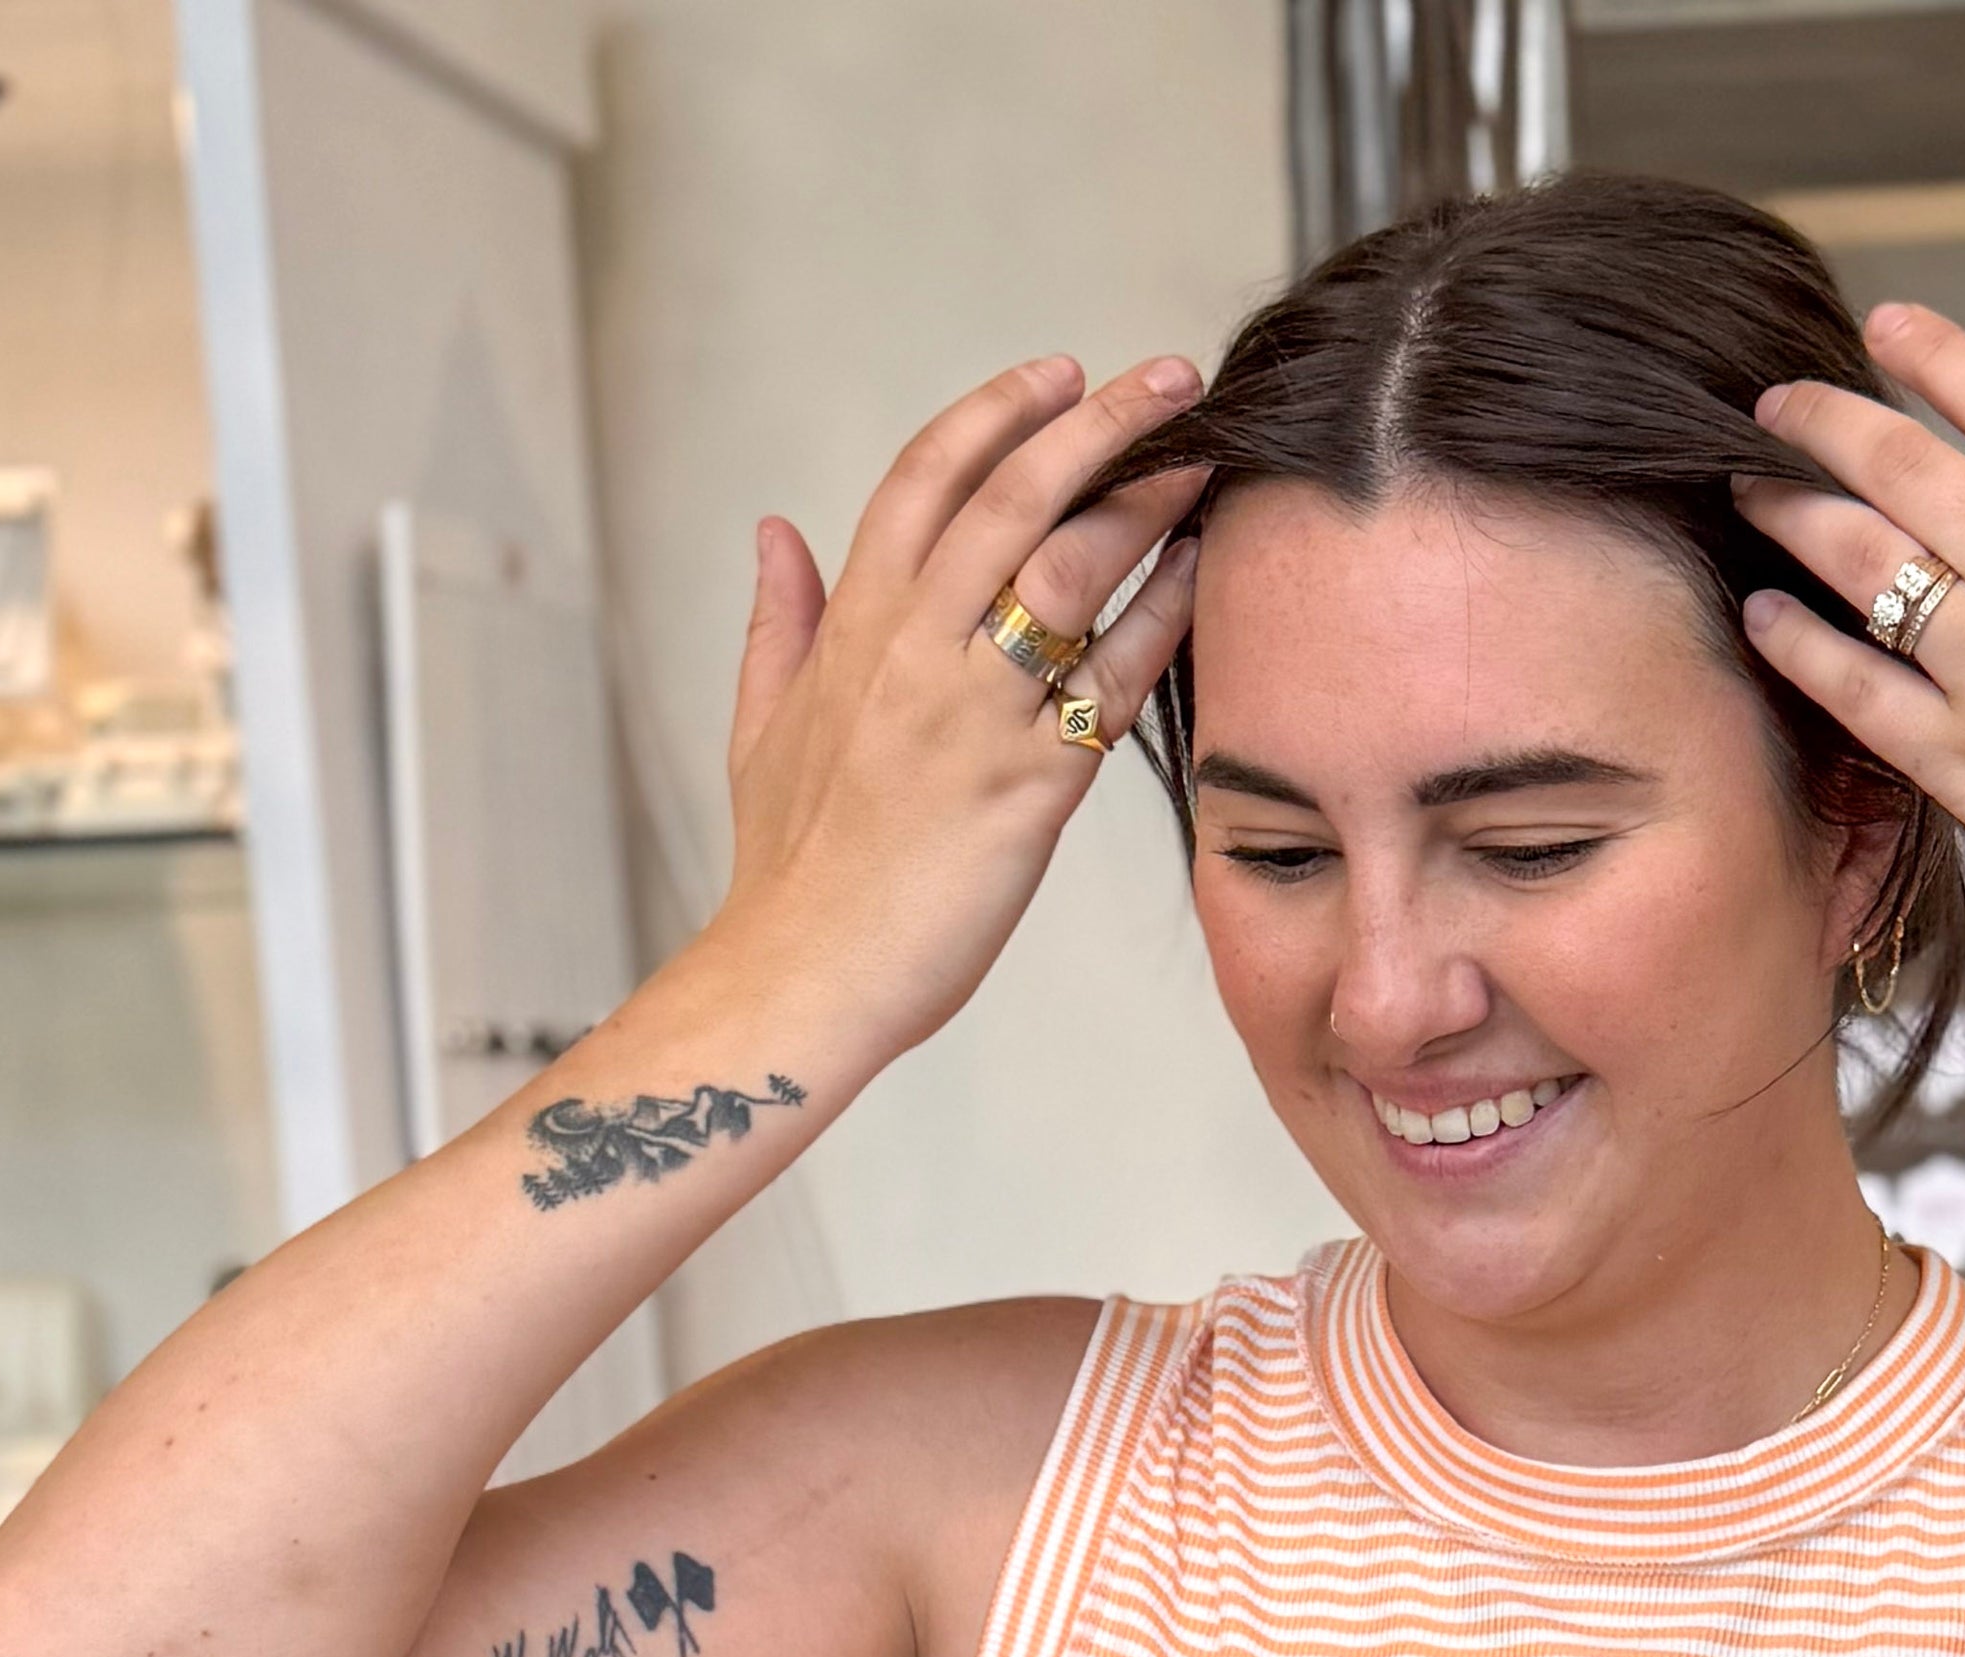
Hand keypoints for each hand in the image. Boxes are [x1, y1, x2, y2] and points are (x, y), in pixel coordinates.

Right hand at [709, 352, 1208, 1063]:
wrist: (803, 976)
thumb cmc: (788, 870)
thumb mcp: (759, 725)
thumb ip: (777, 620)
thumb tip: (772, 531)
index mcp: (851, 626)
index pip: (925, 478)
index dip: (996, 414)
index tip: (1058, 372)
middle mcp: (913, 648)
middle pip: (1012, 496)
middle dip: (1098, 422)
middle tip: (1169, 378)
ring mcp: (972, 711)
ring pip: (1069, 568)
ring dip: (1144, 502)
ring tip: (1203, 458)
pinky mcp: (1028, 784)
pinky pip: (1112, 680)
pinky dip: (1162, 619)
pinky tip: (1205, 577)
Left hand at [1739, 308, 1964, 1027]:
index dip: (1942, 357)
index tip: (1889, 327)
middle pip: (1912, 469)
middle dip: (1829, 421)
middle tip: (1775, 403)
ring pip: (1868, 564)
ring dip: (1794, 516)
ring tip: (1748, 492)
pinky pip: (1856, 690)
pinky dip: (1799, 645)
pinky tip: (1762, 616)